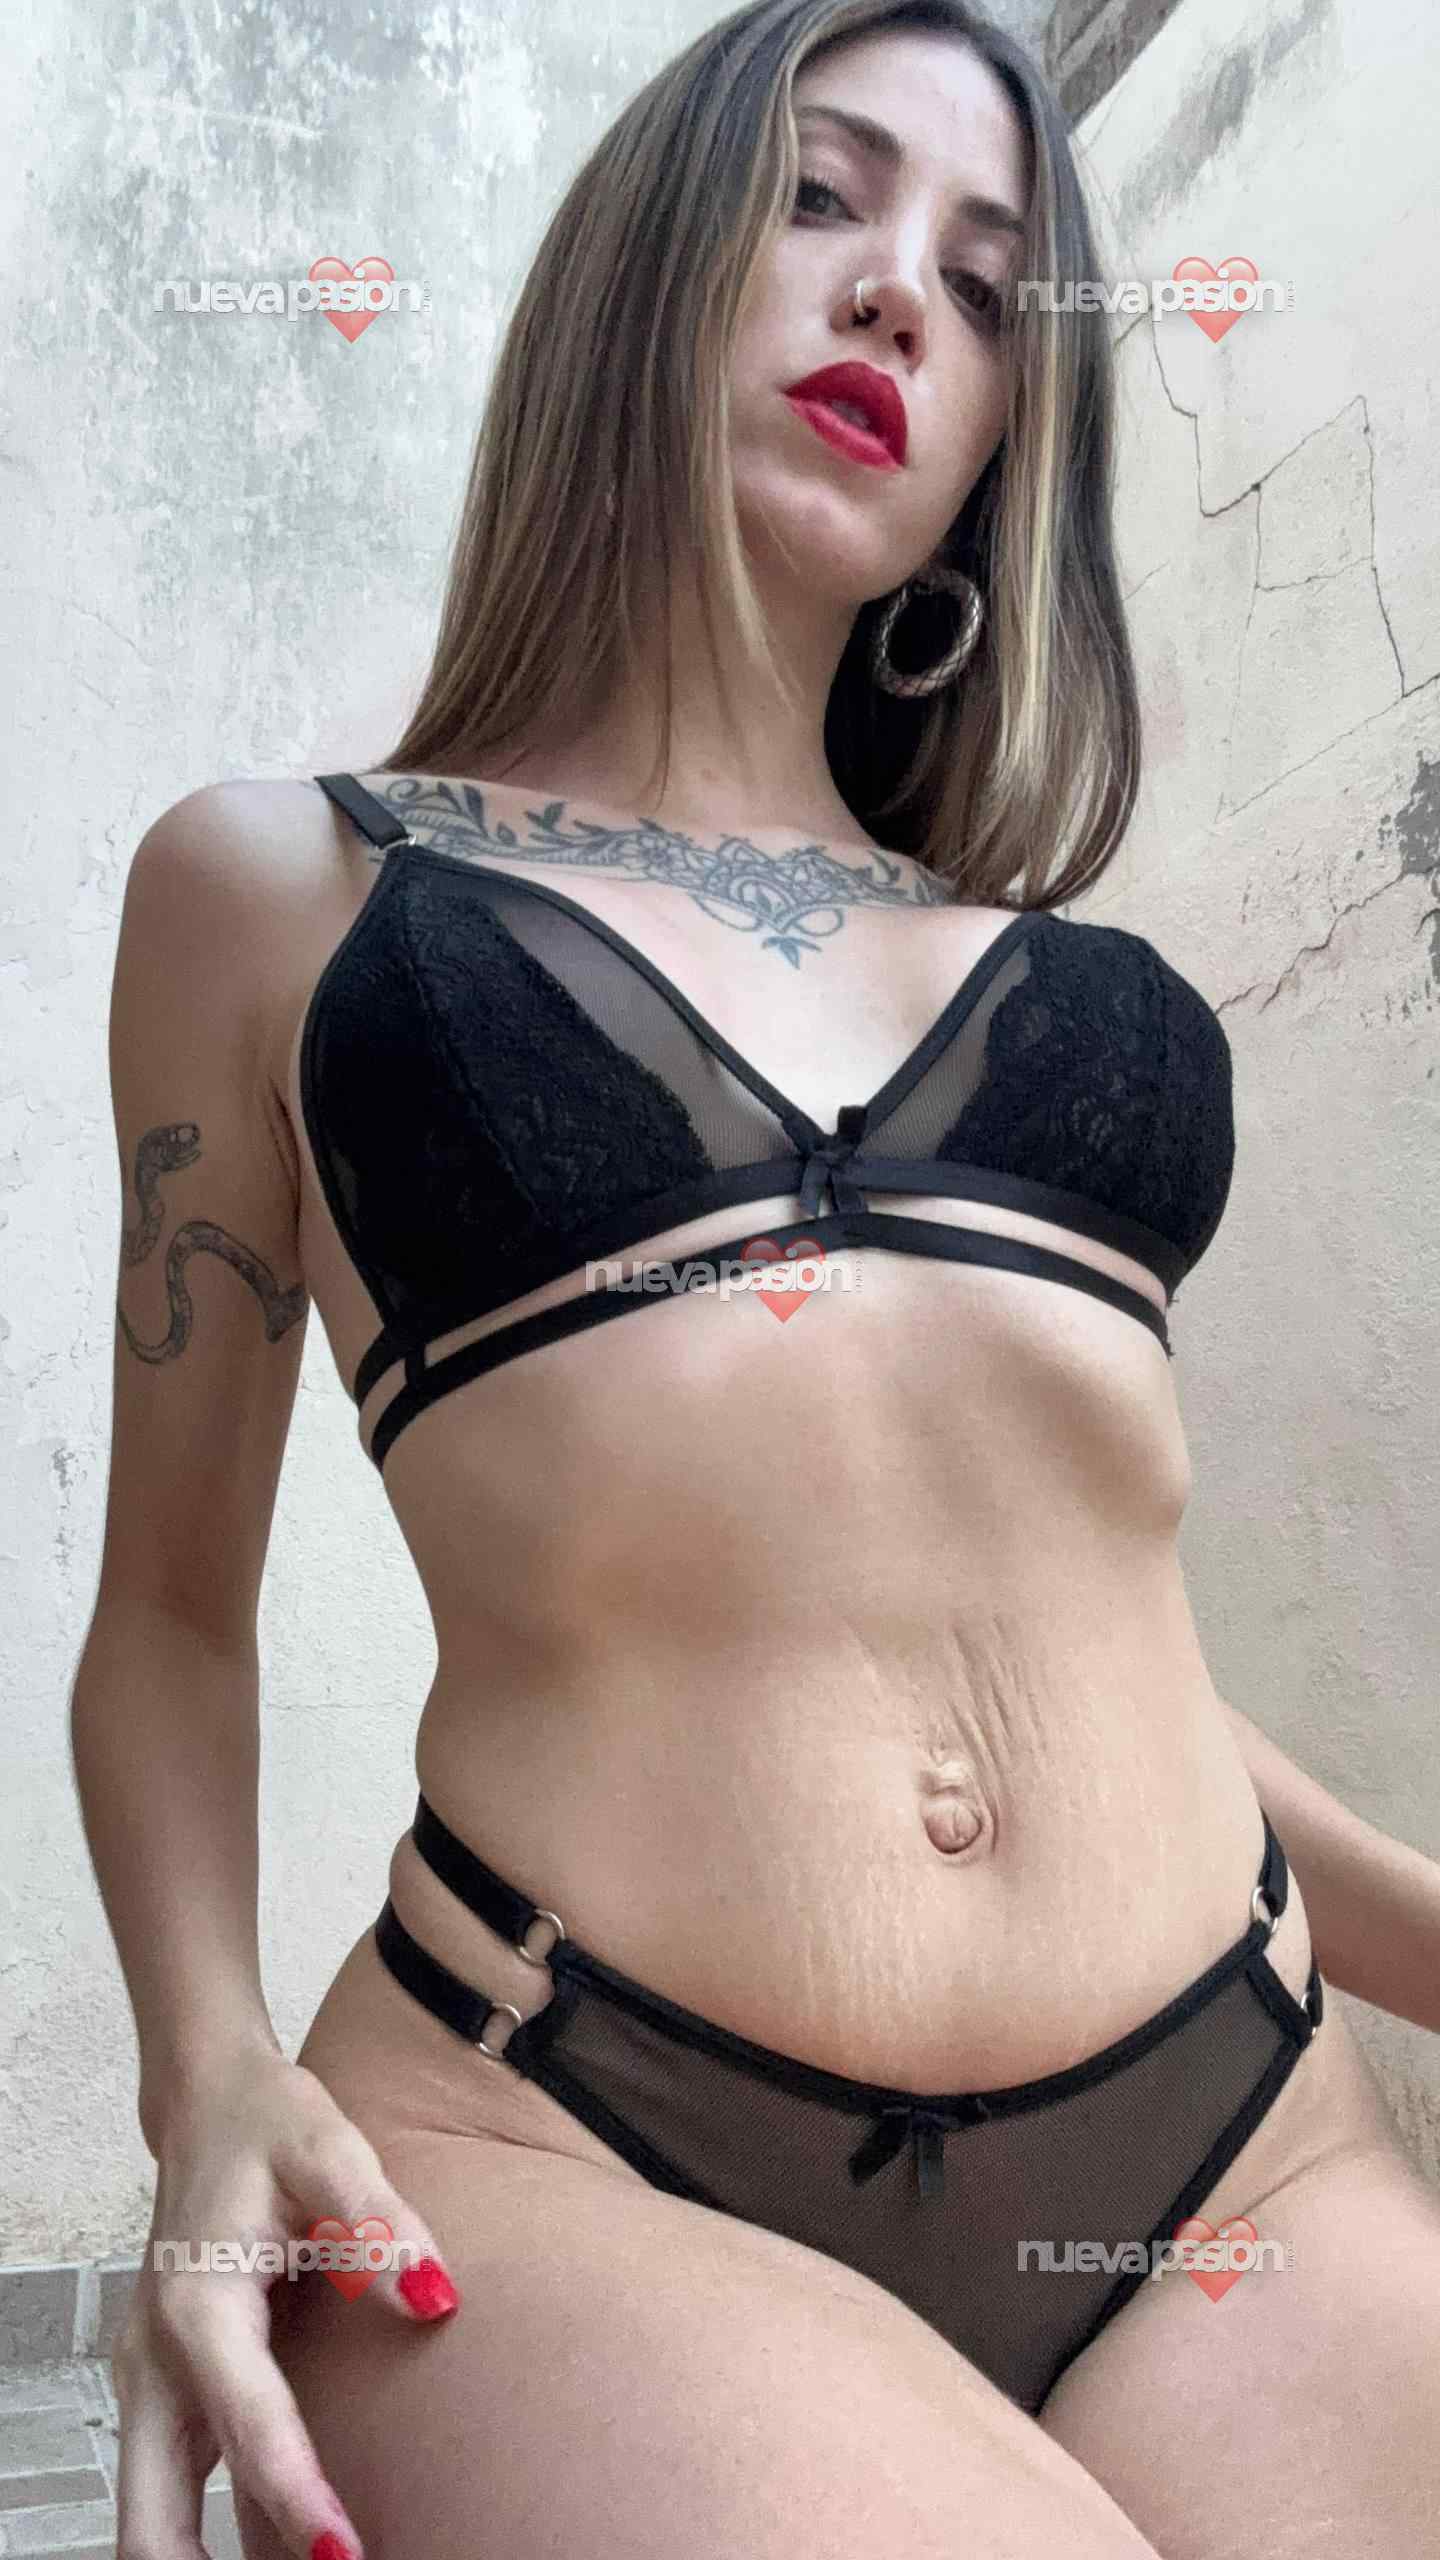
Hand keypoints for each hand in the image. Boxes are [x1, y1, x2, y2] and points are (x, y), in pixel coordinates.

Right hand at [112, 2043, 459, 2559]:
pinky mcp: (166, 2391)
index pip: (248, 2426)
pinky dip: (199, 2538)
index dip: (295, 2498)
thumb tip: (437, 2295)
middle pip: (151, 2517)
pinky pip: (171, 2490)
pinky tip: (271, 2553)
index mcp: (198, 2307)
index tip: (341, 2554)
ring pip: (149, 2517)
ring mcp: (152, 2383)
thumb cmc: (268, 2123)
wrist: (208, 2102)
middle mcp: (157, 2360)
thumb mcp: (329, 2148)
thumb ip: (380, 2222)